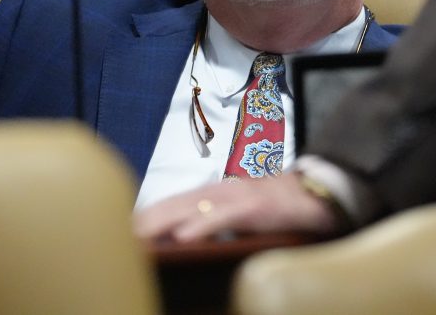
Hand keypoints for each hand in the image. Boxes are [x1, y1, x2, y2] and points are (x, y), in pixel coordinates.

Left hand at [134, 172, 337, 242]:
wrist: (318, 195)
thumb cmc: (278, 211)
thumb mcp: (240, 218)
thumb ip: (214, 225)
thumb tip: (184, 243)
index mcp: (213, 195)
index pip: (168, 205)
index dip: (143, 217)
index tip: (118, 231)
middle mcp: (219, 192)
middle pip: (171, 204)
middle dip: (144, 221)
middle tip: (116, 237)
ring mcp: (236, 197)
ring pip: (191, 207)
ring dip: (162, 223)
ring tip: (137, 238)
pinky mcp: (255, 207)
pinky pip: (224, 217)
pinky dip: (202, 227)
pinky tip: (183, 238)